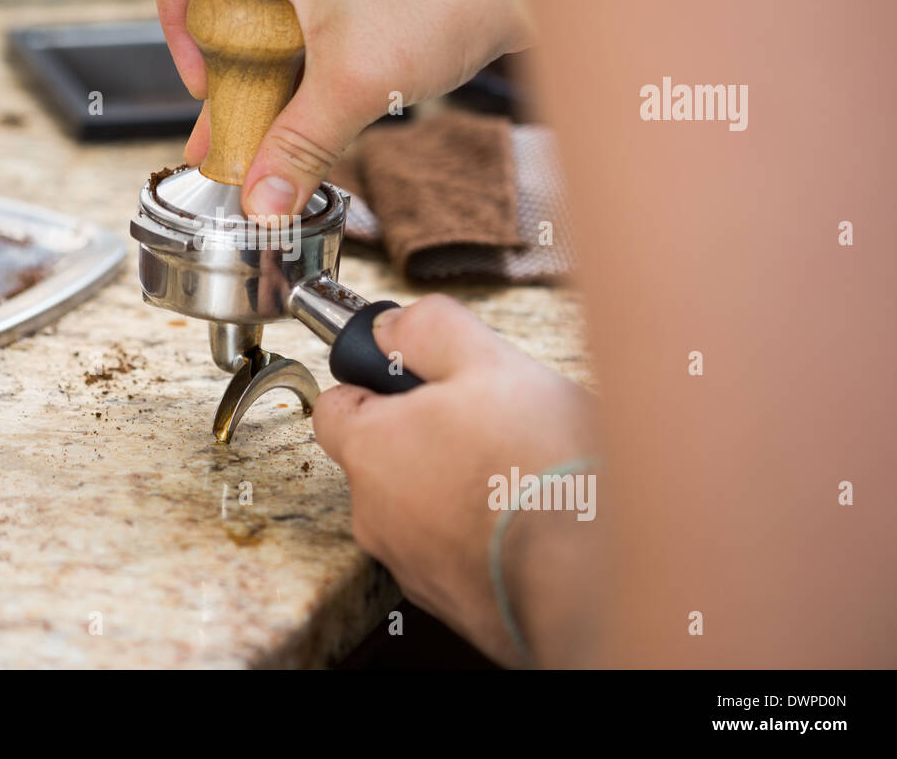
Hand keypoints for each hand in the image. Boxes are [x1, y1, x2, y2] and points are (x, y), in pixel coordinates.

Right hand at [153, 0, 531, 216]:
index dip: (176, 32)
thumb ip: (299, 149)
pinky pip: (317, 7)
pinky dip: (314, 53)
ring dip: (275, 68)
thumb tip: (262, 207)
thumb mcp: (354, 84)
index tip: (209, 86)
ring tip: (282, 127)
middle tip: (240, 125)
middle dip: (230, 69)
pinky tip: (329, 101)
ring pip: (276, 7)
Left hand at [312, 295, 599, 665]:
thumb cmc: (541, 471)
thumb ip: (427, 329)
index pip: (335, 407)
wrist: (593, 577)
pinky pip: (457, 554)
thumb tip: (392, 327)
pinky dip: (483, 536)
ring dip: (458, 488)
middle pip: (384, 459)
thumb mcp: (488, 362)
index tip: (415, 380)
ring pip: (422, 509)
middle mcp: (376, 517)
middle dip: (428, 437)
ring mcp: (413, 566)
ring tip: (519, 475)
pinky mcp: (455, 603)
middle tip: (489, 425)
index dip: (373, 384)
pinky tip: (530, 521)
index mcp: (371, 451)